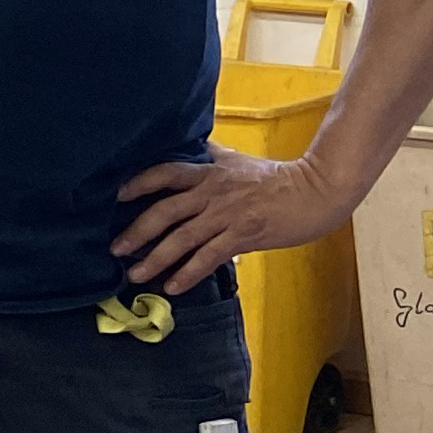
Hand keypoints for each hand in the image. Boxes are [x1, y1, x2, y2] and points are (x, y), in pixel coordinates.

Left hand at [115, 149, 344, 292]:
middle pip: (165, 210)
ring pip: (183, 237)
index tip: (117, 197)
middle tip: (115, 249)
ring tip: (135, 275)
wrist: (316, 192)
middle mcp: (212, 193)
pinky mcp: (244, 235)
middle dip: (137, 231)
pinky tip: (172, 287)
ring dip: (156, 258)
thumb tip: (197, 146)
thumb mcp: (239, 161)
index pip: (166, 173)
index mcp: (209, 173)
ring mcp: (227, 215)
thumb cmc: (277, 178)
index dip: (139, 183)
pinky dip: (188, 273)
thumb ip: (214, 156)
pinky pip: (209, 257)